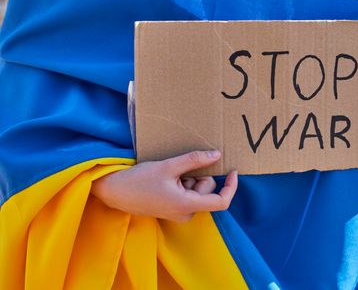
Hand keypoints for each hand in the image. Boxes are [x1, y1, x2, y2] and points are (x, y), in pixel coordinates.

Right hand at [91, 150, 237, 222]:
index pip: (221, 201)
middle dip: (197, 175)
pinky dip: (181, 183)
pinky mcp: (172, 209)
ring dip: (187, 178)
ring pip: (196, 190)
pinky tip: (165, 180)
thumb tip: (217, 155)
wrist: (114, 191)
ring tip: (168, 175)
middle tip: (177, 169)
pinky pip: (187, 193)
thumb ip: (194, 160)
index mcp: (187, 205)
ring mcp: (179, 213)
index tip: (232, 171)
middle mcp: (186, 213)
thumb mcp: (169, 166)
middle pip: (206, 189)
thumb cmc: (139, 180)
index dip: (231, 186)